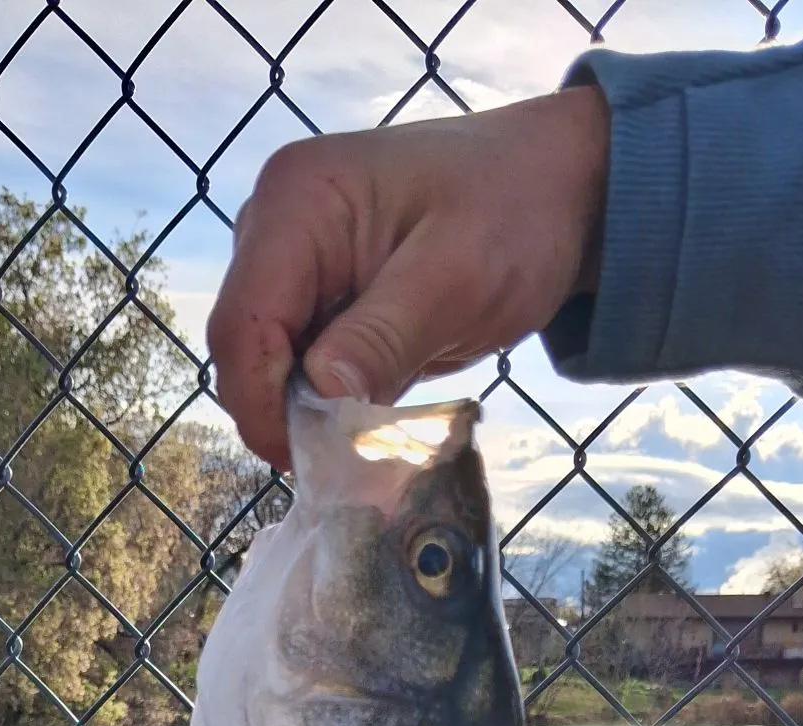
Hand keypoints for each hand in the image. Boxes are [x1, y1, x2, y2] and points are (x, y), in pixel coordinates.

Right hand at [206, 86, 610, 468]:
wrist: (559, 187)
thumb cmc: (517, 213)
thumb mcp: (458, 280)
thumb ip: (382, 338)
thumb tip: (321, 399)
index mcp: (297, 201)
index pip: (243, 324)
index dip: (262, 403)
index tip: (309, 461)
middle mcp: (275, 224)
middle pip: (244, 346)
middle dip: (282, 410)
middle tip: (345, 461)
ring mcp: (291, 258)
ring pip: (266, 361)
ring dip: (304, 408)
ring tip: (364, 438)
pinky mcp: (316, 292)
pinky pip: (297, 360)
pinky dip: (324, 397)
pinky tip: (368, 411)